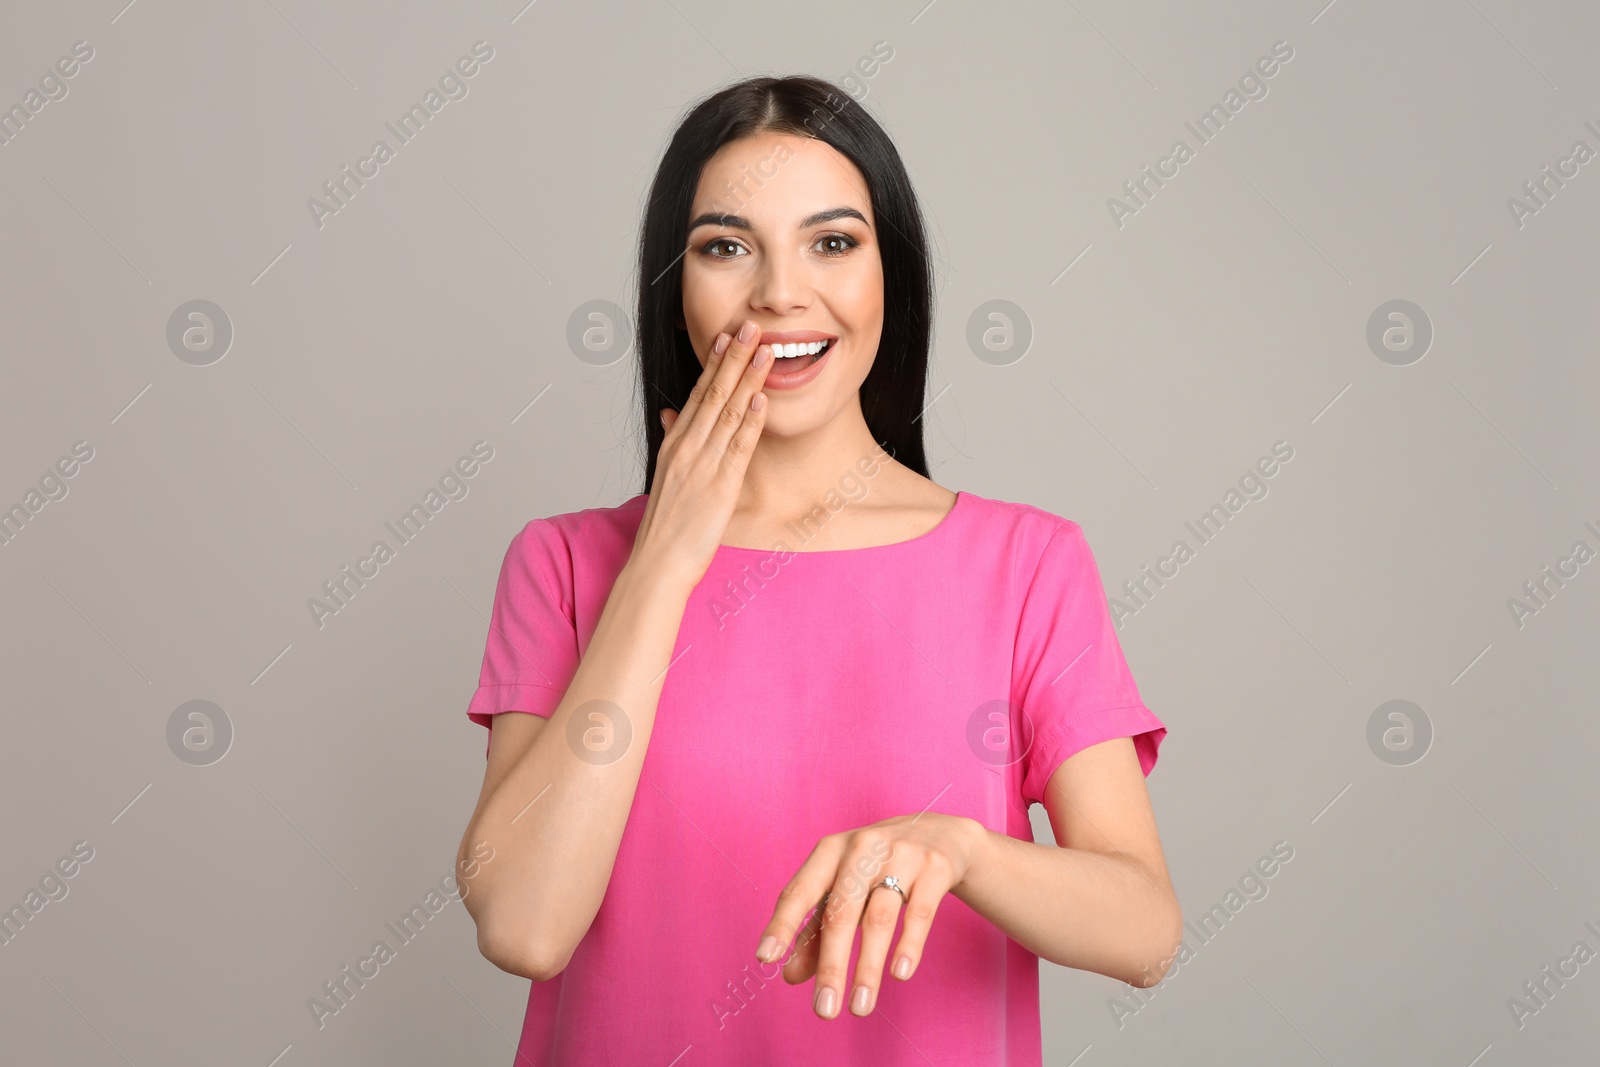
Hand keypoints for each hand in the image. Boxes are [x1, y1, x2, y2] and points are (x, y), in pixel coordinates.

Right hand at [630, 318, 772, 587]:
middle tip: (750, 326)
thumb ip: (672, 441)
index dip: (714, 363)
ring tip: (764, 349)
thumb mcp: (664, 476)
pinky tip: (761, 399)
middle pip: (712, 394)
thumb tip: (672, 412)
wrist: (657, 564)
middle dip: (733, 357)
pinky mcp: (719, 487)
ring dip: (747, 378)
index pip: (697, 395)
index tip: (726, 336)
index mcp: (674, 445)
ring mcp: (702, 466)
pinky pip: (737, 448)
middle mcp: (686, 449)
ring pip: (727, 413)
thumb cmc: (666, 527)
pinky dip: (750, 421)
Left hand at [754, 813, 984, 1018]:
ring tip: (859, 1007)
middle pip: (840, 912)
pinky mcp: (935, 868)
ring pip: (879, 919)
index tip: (765, 958)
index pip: (800, 890)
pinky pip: (919, 913)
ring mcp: (901, 855)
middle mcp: (862, 848)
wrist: (940, 832)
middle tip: (824, 1010)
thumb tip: (788, 975)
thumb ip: (816, 930)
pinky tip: (898, 974)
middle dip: (831, 965)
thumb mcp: (844, 888)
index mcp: (831, 851)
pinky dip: (908, 945)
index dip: (782, 924)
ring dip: (867, 968)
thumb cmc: (878, 865)